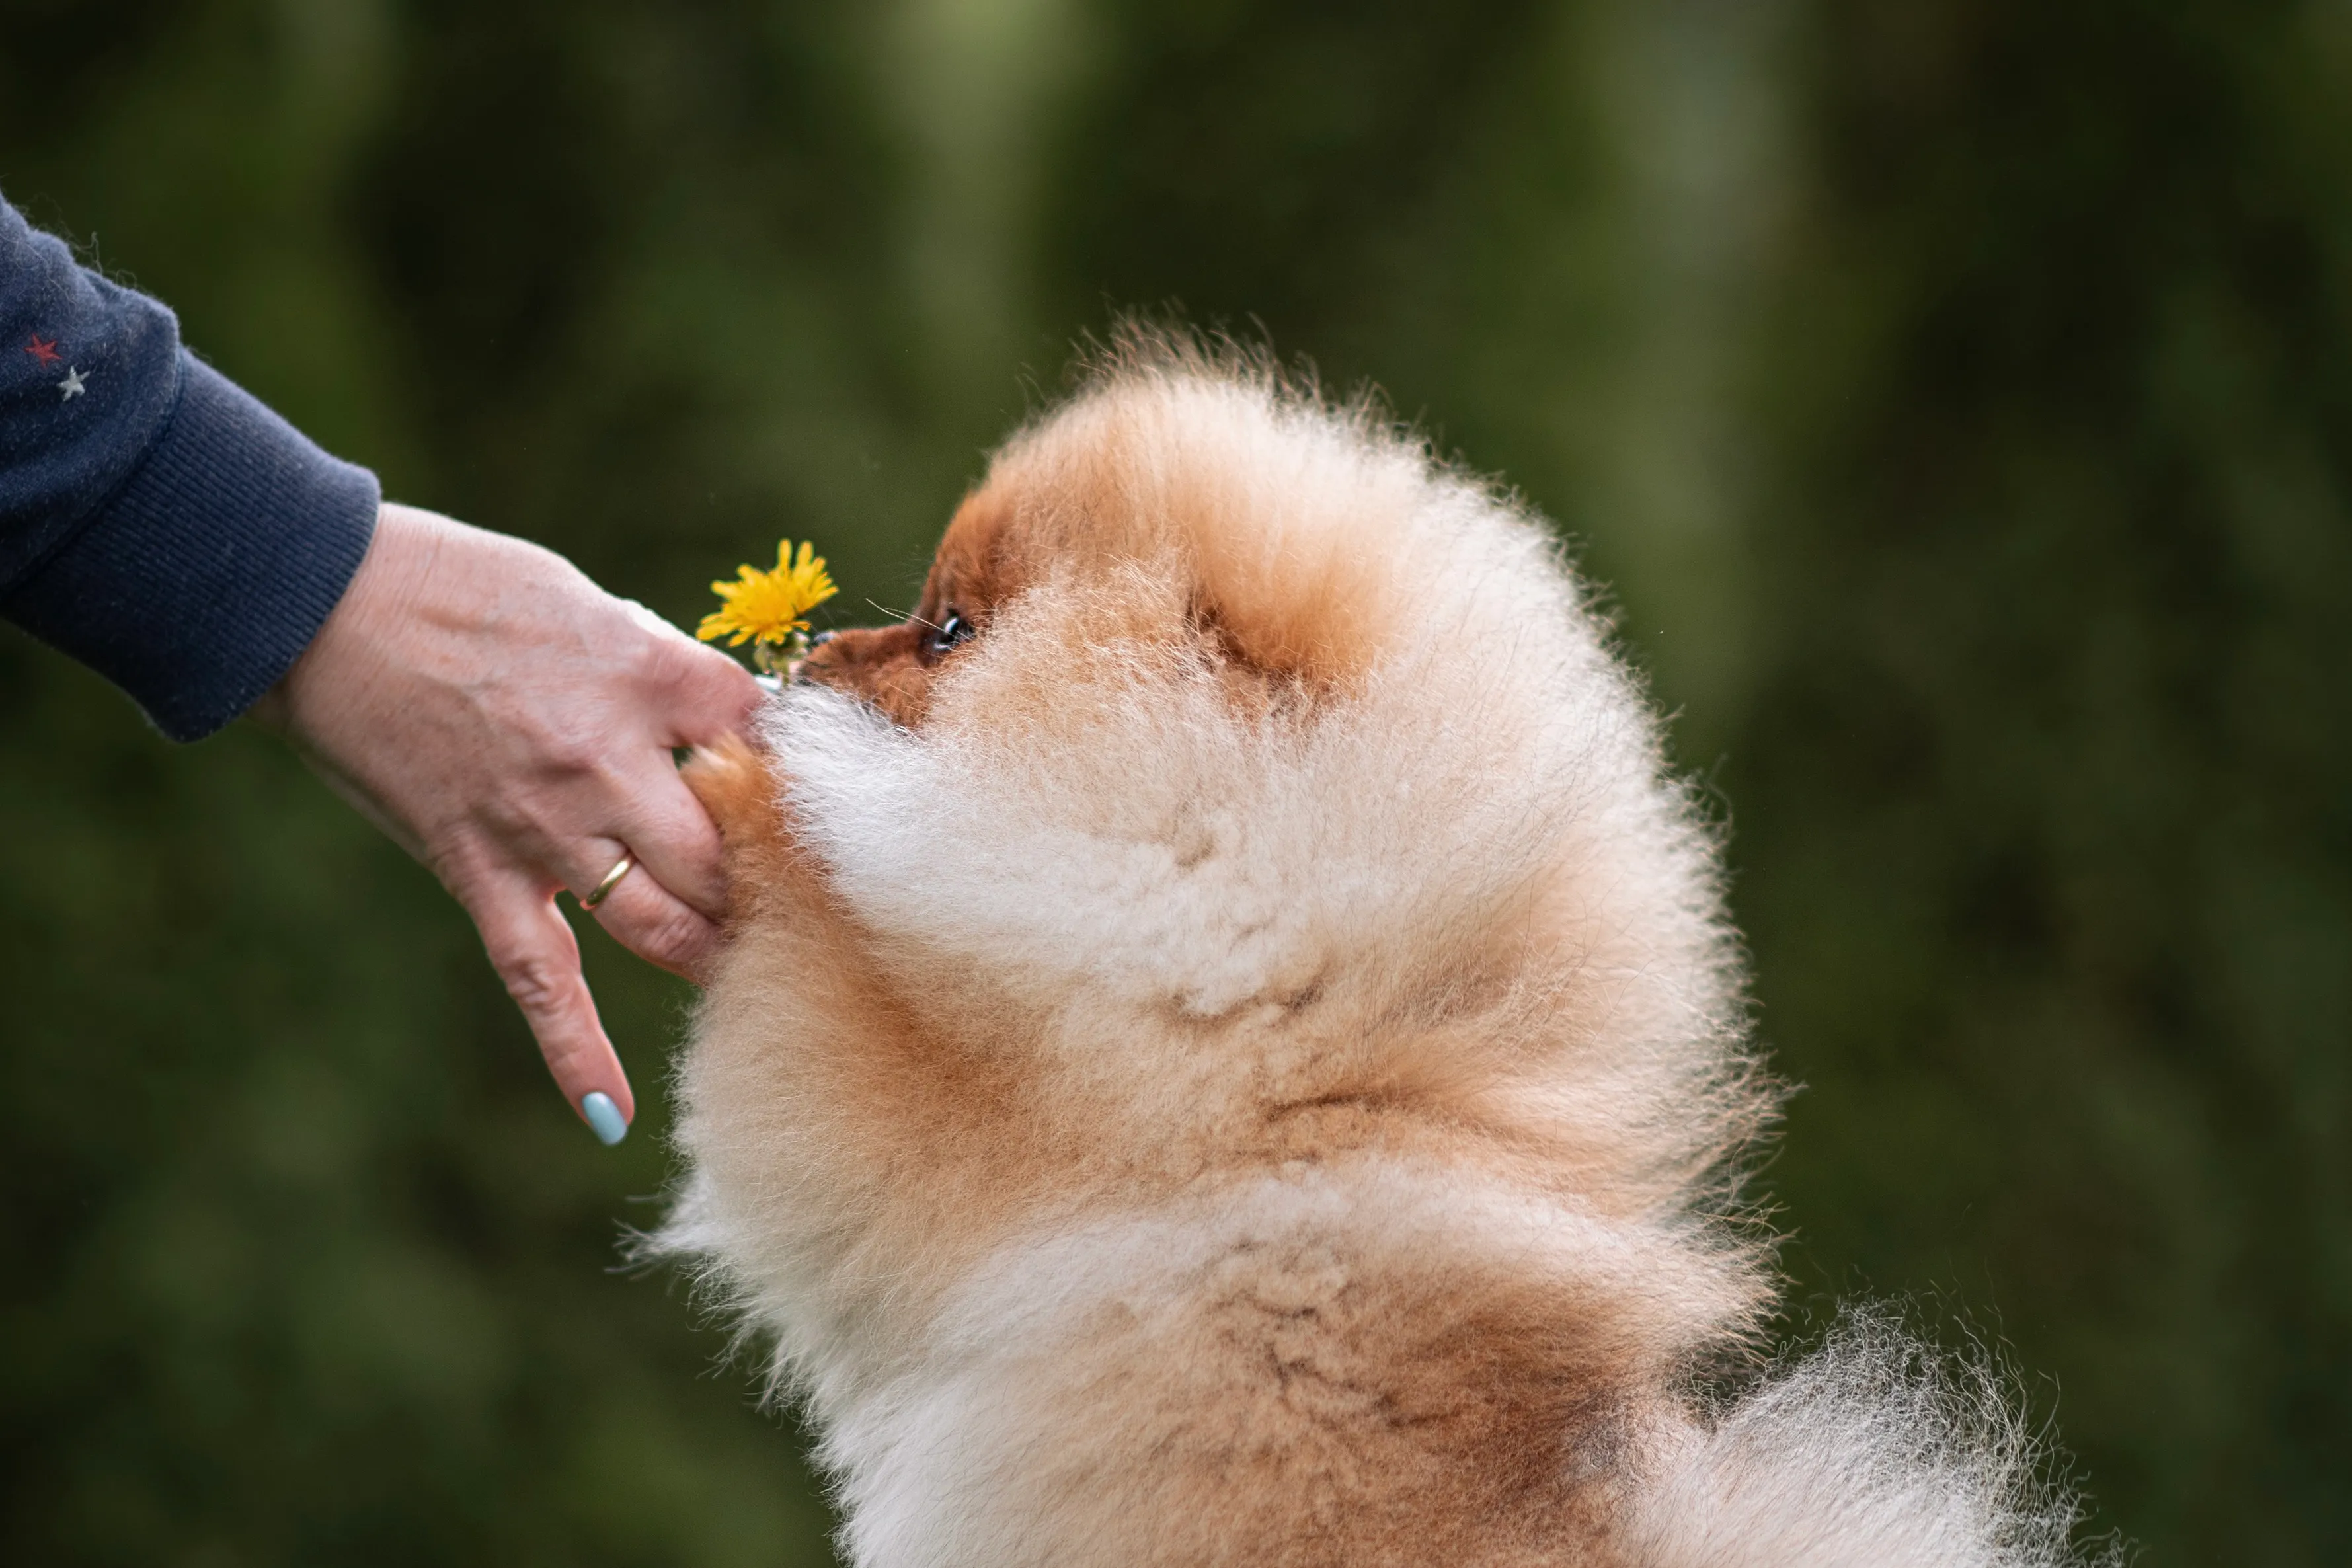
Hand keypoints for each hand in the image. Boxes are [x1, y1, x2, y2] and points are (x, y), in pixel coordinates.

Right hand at [253, 502, 760, 1141]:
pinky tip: (611, 1113)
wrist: (321, 603)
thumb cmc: (465, 585)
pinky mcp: (479, 872)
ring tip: (758, 980)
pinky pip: (540, 979)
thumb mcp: (594, 605)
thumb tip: (732, 723)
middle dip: (771, 887)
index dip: (801, 773)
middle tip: (807, 914)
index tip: (819, 800)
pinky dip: (574, 1050)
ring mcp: (545, 827)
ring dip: (714, 956)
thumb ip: (666, 673)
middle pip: (732, 853)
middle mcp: (611, 760)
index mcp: (652, 674)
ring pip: (663, 925)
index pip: (769, 741)